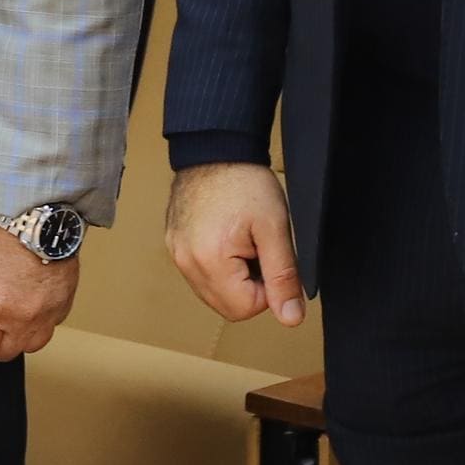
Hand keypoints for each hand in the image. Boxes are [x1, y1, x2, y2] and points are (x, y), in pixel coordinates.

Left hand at [0, 209, 77, 365]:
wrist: (28, 204)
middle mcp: (22, 319)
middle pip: (0, 354)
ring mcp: (47, 312)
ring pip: (28, 346)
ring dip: (13, 335)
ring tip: (3, 306)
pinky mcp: (64, 301)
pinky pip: (49, 326)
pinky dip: (36, 320)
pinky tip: (24, 298)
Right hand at [166, 162, 304, 327]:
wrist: (216, 147)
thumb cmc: (245, 181)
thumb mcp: (275, 229)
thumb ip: (283, 277)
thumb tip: (290, 318)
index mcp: (209, 261)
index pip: (245, 309)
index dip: (267, 289)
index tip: (268, 256)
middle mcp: (185, 262)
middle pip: (226, 306)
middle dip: (250, 285)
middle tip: (258, 248)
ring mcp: (175, 253)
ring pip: (213, 292)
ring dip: (234, 277)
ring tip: (242, 240)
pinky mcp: (173, 244)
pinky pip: (200, 274)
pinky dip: (219, 266)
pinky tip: (228, 238)